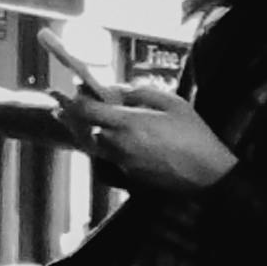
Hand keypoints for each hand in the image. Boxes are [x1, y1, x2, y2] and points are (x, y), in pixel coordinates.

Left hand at [63, 74, 233, 197]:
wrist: (208, 174)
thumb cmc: (194, 135)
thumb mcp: (172, 103)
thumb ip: (141, 93)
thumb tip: (119, 90)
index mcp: (128, 123)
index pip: (86, 110)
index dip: (71, 100)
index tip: (62, 92)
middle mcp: (119, 144)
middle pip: (83, 129)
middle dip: (70, 116)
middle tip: (58, 107)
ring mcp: (122, 162)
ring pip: (93, 145)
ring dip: (82, 132)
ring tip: (71, 120)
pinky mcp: (129, 175)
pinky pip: (107, 156)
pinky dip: (100, 145)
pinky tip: (101, 137)